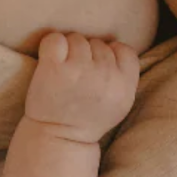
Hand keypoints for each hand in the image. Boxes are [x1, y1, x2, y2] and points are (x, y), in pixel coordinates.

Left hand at [24, 32, 138, 143]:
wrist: (59, 137)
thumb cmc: (89, 118)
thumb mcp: (121, 103)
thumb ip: (126, 76)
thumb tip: (115, 44)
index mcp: (124, 85)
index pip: (123, 49)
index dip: (110, 55)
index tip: (98, 70)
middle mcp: (105, 76)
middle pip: (98, 43)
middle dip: (87, 55)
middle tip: (78, 76)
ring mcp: (79, 70)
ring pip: (77, 39)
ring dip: (69, 50)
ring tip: (65, 72)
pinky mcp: (53, 68)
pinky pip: (55, 39)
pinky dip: (51, 46)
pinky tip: (51, 62)